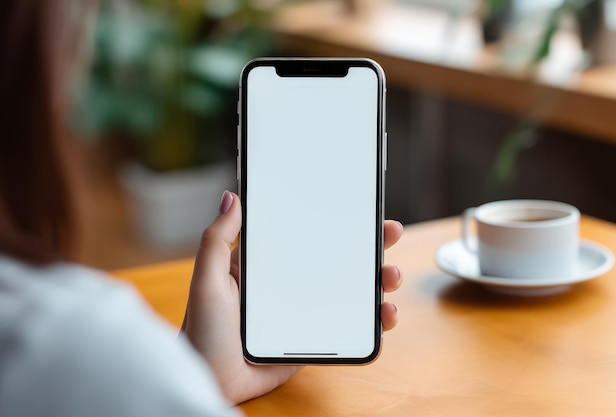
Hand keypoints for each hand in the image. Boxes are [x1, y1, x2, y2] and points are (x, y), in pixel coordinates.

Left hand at [182, 191, 402, 404]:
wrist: (213, 381)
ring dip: (379, 281)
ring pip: (351, 291)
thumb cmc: (202, 330)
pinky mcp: (314, 338)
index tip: (361, 209)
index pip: (307, 234)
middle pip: (338, 259)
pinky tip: (385, 315)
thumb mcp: (207, 279)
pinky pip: (349, 326)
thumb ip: (217, 240)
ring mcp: (306, 311)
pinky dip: (373, 320)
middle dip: (369, 246)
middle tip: (389, 234)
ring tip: (391, 277)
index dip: (336, 221)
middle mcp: (291, 284)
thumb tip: (232, 197)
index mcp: (268, 264)